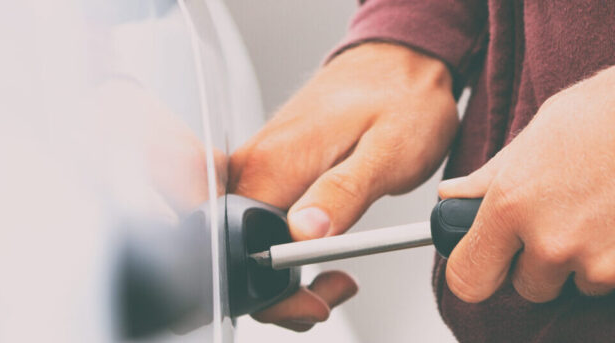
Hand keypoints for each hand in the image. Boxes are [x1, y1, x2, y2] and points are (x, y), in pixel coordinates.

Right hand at [229, 42, 458, 330]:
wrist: (399, 62)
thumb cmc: (400, 99)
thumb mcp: (386, 152)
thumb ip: (341, 194)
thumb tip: (304, 235)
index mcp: (275, 162)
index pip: (245, 244)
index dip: (274, 285)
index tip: (313, 298)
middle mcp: (255, 163)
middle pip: (238, 249)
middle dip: (276, 290)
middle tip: (327, 295)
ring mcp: (258, 165)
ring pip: (248, 239)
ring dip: (284, 273)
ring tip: (336, 277)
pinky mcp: (269, 168)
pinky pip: (261, 219)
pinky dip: (286, 247)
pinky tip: (319, 247)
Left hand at [439, 66, 614, 302]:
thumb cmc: (600, 115)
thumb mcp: (532, 139)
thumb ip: (487, 180)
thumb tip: (451, 196)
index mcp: (510, 207)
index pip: (468, 279)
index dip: (474, 272)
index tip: (483, 262)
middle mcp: (550, 242)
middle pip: (527, 286)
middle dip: (537, 263)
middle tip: (558, 220)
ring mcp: (597, 261)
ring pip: (576, 284)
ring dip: (582, 261)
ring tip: (598, 212)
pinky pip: (612, 282)